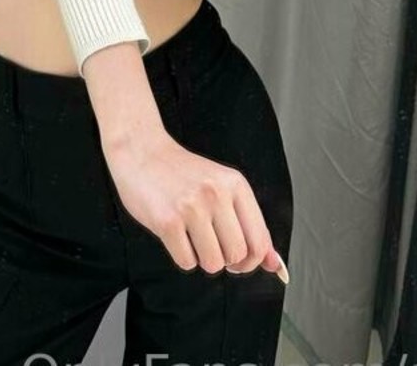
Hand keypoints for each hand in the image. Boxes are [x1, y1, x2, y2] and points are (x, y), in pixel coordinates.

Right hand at [103, 123, 286, 281]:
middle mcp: (217, 194)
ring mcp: (192, 207)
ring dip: (203, 259)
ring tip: (192, 237)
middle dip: (226, 261)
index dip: (253, 261)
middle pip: (237, 255)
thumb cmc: (183, 173)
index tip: (240, 262)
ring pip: (213, 264)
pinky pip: (187, 263)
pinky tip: (176, 235)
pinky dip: (183, 257)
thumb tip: (274, 264)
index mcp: (236, 184)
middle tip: (211, 246)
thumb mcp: (222, 186)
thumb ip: (249, 223)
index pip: (260, 241)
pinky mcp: (168, 221)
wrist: (142, 151)